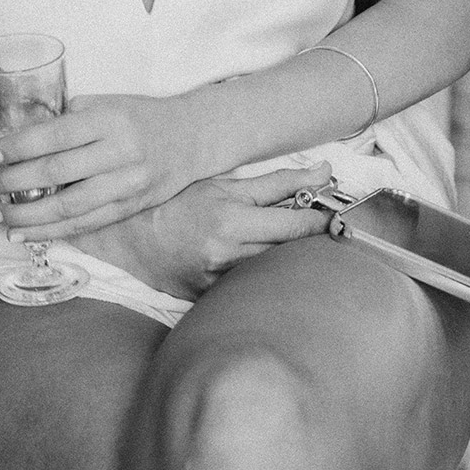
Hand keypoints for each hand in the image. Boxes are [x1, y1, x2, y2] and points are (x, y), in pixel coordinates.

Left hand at [0, 92, 199, 241]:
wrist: (191, 137)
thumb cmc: (140, 115)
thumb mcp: (107, 103)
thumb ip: (70, 117)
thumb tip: (22, 134)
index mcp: (108, 119)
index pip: (54, 136)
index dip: (18, 148)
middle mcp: (118, 152)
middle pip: (56, 172)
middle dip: (12, 182)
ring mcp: (126, 184)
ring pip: (68, 207)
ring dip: (26, 215)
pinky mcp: (130, 208)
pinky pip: (85, 225)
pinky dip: (51, 232)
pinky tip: (23, 233)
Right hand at [73, 165, 336, 299]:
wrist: (130, 237)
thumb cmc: (179, 202)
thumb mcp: (224, 183)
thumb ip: (277, 182)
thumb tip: (324, 170)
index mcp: (231, 215)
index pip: (295, 223)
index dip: (324, 223)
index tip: (339, 220)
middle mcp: (226, 250)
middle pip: (289, 252)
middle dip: (312, 245)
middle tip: (330, 237)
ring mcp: (217, 279)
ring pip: (272, 275)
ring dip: (289, 265)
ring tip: (299, 257)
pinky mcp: (209, 299)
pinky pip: (247, 292)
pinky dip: (261, 283)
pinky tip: (266, 277)